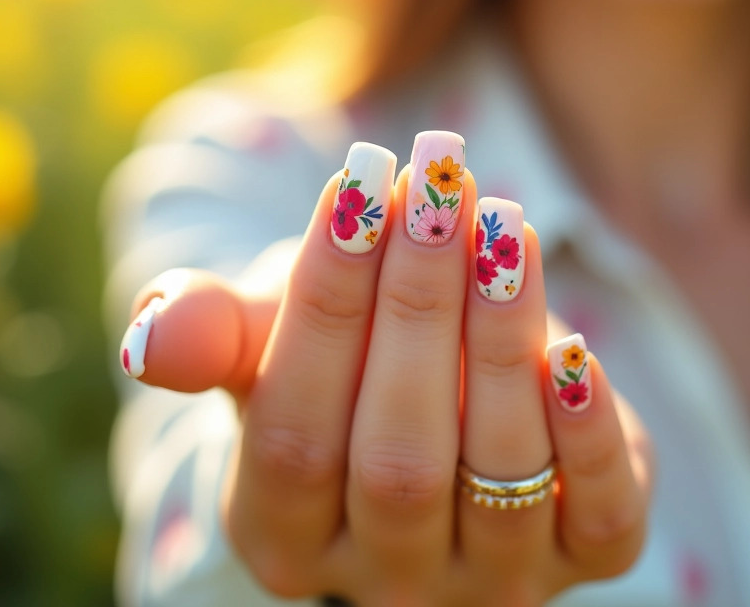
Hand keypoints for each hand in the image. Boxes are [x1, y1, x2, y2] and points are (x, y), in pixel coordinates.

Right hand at [121, 138, 655, 604]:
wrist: (446, 405)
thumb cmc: (339, 361)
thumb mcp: (265, 341)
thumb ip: (208, 335)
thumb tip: (154, 335)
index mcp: (283, 532)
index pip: (292, 432)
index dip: (325, 304)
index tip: (357, 182)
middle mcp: (383, 577)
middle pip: (396, 456)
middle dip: (418, 306)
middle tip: (439, 186)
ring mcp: (489, 579)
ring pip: (494, 473)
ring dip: (501, 341)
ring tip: (504, 225)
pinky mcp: (586, 557)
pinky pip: (595, 517)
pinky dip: (588, 435)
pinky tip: (575, 349)